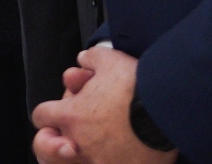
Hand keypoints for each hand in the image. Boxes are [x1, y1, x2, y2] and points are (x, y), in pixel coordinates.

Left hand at [32, 47, 176, 162]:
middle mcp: (79, 144)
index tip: (64, 109)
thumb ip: (91, 58)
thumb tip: (84, 59)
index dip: (50, 111)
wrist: (170, 110)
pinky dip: (106, 160)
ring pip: (69, 163)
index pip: (41, 116)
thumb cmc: (139, 85)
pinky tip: (116, 154)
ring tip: (87, 146)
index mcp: (71, 116)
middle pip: (44, 149)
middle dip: (51, 140)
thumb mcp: (110, 59)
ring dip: (75, 154)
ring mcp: (99, 163)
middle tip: (65, 136)